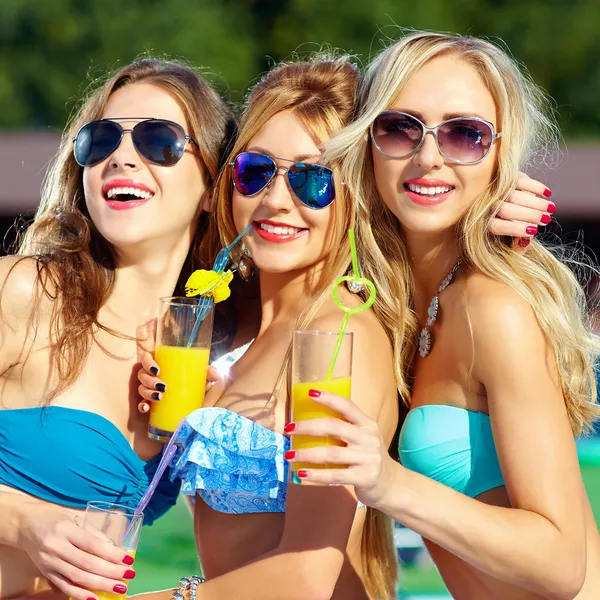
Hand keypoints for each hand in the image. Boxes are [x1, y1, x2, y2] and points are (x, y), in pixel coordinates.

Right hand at [18, 500, 134, 599]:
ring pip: (77, 577)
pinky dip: (80, 594)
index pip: (93, 545)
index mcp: (66, 529)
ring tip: (118, 587)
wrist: (23, 524)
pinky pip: (64, 586)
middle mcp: (56, 547)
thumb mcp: (74, 517)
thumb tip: (114, 548)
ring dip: (100, 585)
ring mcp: (49, 562)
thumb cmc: (53, 517)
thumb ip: (92, 533)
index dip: (112, 554)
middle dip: (110, 572)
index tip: (128, 560)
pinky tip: (94, 598)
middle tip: (128, 576)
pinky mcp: (45, 573)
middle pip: (87, 564)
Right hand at [137, 351, 218, 412]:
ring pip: (141, 389)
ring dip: (147, 392)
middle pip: (142, 374)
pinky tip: (146, 408)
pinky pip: (141, 404)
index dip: (147, 362)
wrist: (199, 405)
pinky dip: (142, 406)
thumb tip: (213, 374)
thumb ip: (209, 373)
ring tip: (159, 397)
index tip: (157, 370)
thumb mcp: (204, 378)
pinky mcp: (151, 405)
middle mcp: (154, 377)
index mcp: (164, 365)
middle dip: (149, 380)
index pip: (147, 358)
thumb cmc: (198, 386)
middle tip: (162, 386)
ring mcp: (151, 391)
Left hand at [284, 390, 396, 507]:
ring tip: (289, 455)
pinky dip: (316, 475)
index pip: (347, 406)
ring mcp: (368, 458)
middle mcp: (369, 439)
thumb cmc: (369, 458)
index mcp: (367, 424)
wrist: (391, 485)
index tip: (310, 393)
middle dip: (308, 427)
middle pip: (334, 427)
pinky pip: (335, 475)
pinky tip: (301, 473)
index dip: (329, 398)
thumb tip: (309, 423)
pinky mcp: (365, 477)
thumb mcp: (364, 439)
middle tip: (289, 429)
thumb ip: (345, 429)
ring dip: (306, 453)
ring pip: (331, 453)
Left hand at [489, 172, 554, 245]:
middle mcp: (482, 206)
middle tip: (546, 220)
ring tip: (550, 209)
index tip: (534, 231)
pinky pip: (520, 179)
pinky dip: (535, 186)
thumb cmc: (502, 232)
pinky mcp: (501, 176)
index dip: (515, 229)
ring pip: (514, 195)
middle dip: (529, 215)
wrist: (492, 206)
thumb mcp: (507, 245)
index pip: (496, 226)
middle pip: (506, 210)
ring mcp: (491, 190)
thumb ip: (516, 247)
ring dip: (536, 203)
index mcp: (480, 225)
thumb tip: (525, 240)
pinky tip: (547, 194)